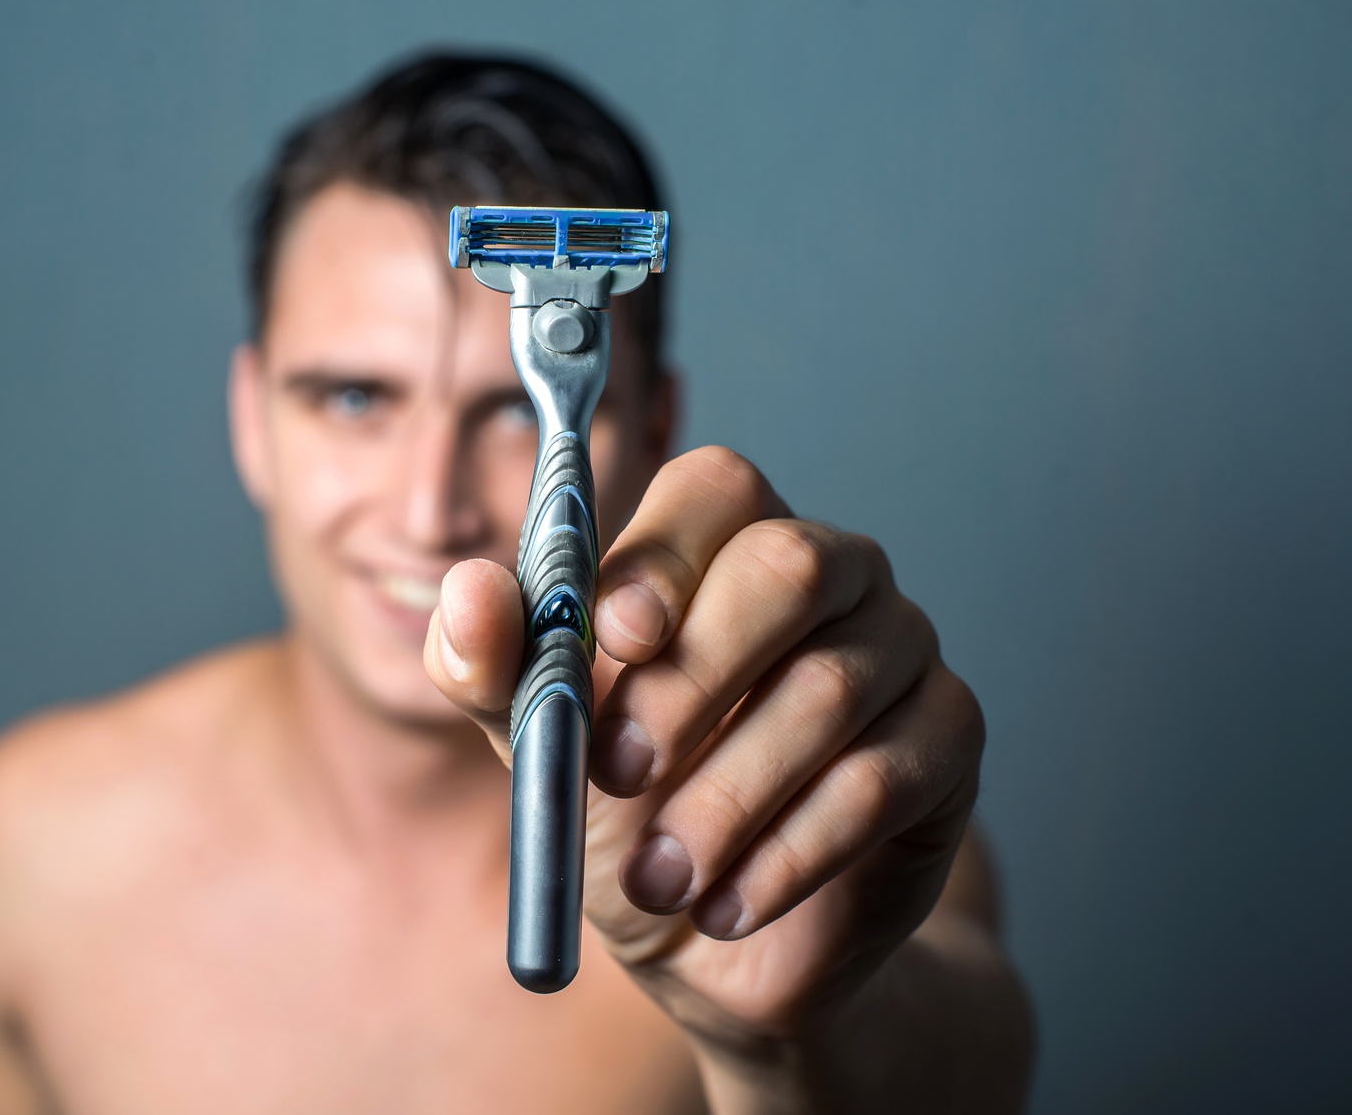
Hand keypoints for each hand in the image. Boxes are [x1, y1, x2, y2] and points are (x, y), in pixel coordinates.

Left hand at [425, 447, 985, 1086]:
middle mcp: (828, 571)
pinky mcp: (950, 739)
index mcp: (722, 545)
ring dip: (724, 801)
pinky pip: (882, 779)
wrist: (717, 935)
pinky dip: (787, 854)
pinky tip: (726, 904)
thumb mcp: (542, 746)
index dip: (664, 557)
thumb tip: (472, 592)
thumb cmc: (628, 813)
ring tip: (660, 880)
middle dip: (691, 684)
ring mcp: (902, 647)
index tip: (612, 644)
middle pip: (790, 567)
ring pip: (829, 689)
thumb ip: (499, 667)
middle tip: (618, 777)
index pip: (716, 487)